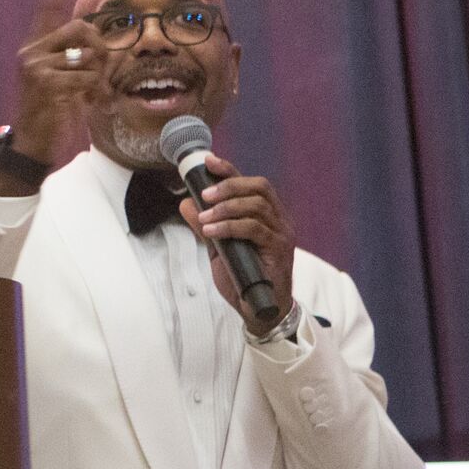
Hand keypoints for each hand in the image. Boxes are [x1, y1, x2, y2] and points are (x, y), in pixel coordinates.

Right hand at [6, 0, 104, 189]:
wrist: (32, 146)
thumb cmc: (52, 115)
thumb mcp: (67, 83)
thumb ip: (81, 62)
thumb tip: (106, 49)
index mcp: (36, 49)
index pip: (48, 10)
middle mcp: (31, 53)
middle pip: (80, 28)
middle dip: (100, 48)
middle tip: (104, 71)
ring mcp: (35, 67)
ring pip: (86, 56)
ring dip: (100, 78)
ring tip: (95, 96)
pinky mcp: (44, 84)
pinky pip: (85, 77)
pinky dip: (95, 92)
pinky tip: (90, 104)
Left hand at [178, 153, 295, 334]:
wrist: (258, 308)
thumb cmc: (242, 277)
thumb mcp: (217, 249)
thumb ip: (205, 226)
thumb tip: (186, 203)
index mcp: (265, 215)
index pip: (251, 184)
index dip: (230, 170)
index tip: (208, 161)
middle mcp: (278, 219)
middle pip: (259, 187)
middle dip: (229, 185)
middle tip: (204, 194)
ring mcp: (282, 233)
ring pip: (257, 205)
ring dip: (226, 207)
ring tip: (205, 217)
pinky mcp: (280, 249)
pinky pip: (255, 229)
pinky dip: (230, 226)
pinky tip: (211, 230)